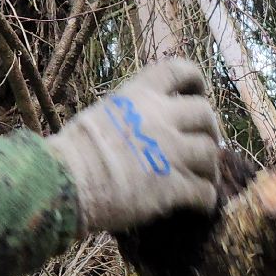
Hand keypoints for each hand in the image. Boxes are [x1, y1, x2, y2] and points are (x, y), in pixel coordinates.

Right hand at [48, 58, 222, 231]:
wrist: (65, 181)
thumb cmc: (71, 151)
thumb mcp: (100, 116)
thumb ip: (128, 115)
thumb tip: (136, 126)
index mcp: (139, 95)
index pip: (179, 71)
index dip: (195, 80)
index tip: (198, 92)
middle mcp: (161, 118)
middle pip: (205, 114)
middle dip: (209, 129)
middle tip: (204, 144)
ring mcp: (171, 152)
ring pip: (210, 153)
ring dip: (209, 167)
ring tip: (202, 178)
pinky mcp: (174, 187)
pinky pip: (205, 191)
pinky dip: (206, 199)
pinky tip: (199, 205)